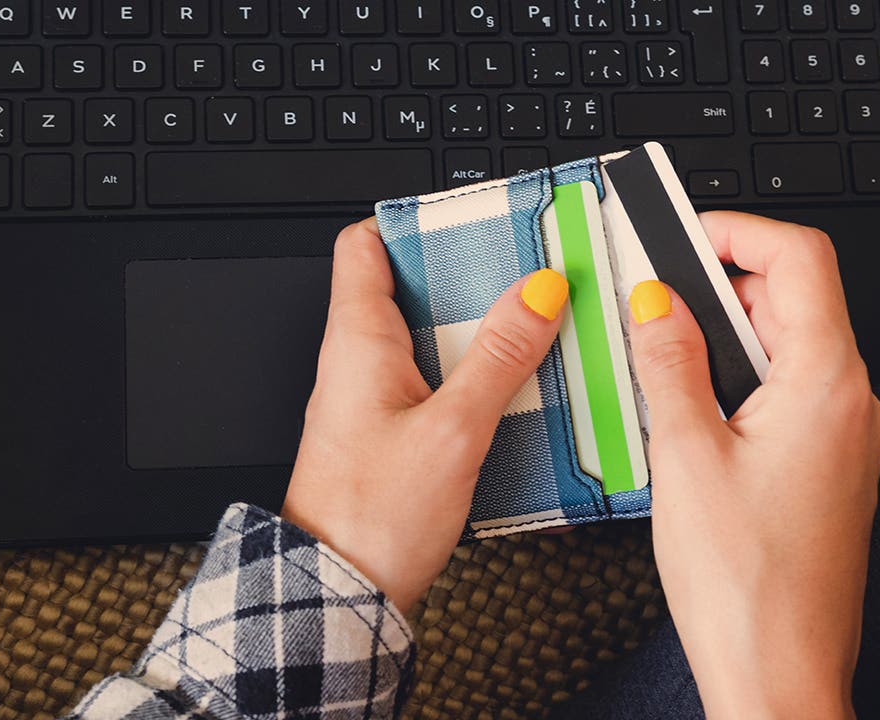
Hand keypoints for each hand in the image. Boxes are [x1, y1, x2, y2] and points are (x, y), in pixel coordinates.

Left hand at [281, 217, 568, 612]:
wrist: (340, 599)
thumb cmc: (372, 520)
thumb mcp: (452, 431)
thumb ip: (498, 358)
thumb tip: (536, 292)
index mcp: (358, 343)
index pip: (366, 246)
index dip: (416, 222)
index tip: (474, 219)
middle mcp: (360, 365)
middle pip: (414, 290)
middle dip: (472, 279)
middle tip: (529, 275)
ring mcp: (375, 402)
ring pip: (433, 341)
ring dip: (483, 334)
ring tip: (538, 331)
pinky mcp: (394, 438)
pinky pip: (439, 388)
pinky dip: (478, 382)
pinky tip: (519, 396)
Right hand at [628, 212, 879, 719]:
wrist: (780, 677)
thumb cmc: (745, 587)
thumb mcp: (685, 455)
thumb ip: (671, 362)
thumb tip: (658, 300)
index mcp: (828, 383)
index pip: (801, 257)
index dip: (738, 228)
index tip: (681, 229)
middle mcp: (852, 404)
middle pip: (793, 300)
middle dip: (719, 284)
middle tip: (651, 291)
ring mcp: (847, 439)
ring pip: (788, 349)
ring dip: (724, 336)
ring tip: (658, 352)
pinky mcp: (830, 470)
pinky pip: (790, 396)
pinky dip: (741, 382)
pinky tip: (689, 410)